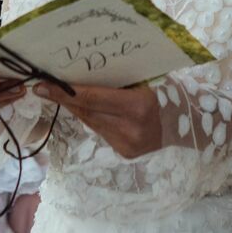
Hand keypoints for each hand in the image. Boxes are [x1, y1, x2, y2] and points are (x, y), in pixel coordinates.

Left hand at [36, 81, 160, 159]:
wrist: (188, 123)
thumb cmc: (166, 93)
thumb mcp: (143, 82)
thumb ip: (115, 84)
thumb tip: (80, 79)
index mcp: (137, 106)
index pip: (92, 98)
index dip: (65, 92)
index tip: (43, 86)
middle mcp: (130, 129)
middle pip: (87, 112)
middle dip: (65, 100)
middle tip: (44, 88)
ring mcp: (127, 144)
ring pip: (92, 123)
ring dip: (77, 109)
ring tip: (63, 95)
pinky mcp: (126, 153)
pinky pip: (101, 131)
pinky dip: (94, 119)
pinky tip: (88, 109)